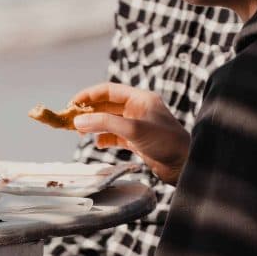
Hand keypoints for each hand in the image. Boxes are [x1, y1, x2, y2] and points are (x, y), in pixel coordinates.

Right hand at [71, 81, 189, 184]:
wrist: (185, 165)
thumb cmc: (165, 142)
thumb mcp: (133, 129)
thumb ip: (104, 123)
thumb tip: (78, 120)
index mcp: (140, 98)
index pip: (108, 90)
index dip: (89, 95)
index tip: (72, 103)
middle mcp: (138, 109)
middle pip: (106, 105)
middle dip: (89, 111)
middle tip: (71, 119)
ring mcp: (138, 125)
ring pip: (109, 121)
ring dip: (94, 125)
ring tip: (79, 132)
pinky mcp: (138, 140)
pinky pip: (115, 135)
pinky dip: (104, 138)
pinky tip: (98, 143)